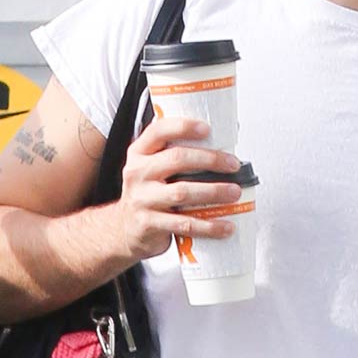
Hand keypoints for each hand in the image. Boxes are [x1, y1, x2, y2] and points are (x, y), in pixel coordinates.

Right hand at [116, 113, 243, 261]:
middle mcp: (138, 173)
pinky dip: (209, 226)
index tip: (207, 128)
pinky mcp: (149, 224)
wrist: (124, 230)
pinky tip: (225, 226)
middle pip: (176, 158)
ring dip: (214, 191)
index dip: (183, 127)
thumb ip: (174, 156)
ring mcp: (142, 199)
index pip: (158, 131)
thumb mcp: (151, 169)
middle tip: (233, 164)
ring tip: (234, 192)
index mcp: (140, 153)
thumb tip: (221, 148)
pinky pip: (184, 224)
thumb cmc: (147, 195)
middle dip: (210, 159)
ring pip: (182, 192)